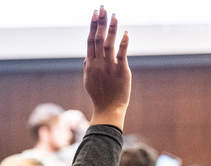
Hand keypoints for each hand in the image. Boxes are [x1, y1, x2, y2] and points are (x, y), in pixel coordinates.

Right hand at [84, 6, 130, 129]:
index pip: (90, 41)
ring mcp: (109, 67)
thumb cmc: (99, 96)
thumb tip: (86, 58)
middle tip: (102, 8)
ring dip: (111, 28)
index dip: (93, 26)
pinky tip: (125, 32)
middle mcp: (98, 63)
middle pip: (98, 39)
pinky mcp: (121, 71)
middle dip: (100, 22)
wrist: (108, 109)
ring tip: (114, 15)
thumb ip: (87, 68)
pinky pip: (121, 54)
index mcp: (90, 64)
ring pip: (109, 44)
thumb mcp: (88, 81)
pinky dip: (123, 43)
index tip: (94, 14)